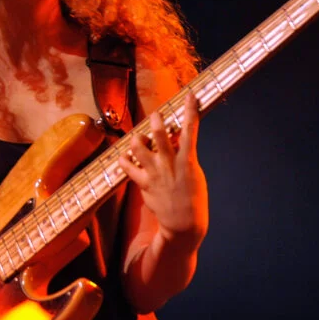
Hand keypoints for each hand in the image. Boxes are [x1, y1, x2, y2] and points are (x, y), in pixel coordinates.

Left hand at [119, 92, 208, 248]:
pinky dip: (125, 160)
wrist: (184, 224)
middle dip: (155, 121)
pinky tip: (124, 157)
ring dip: (136, 139)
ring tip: (137, 138)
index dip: (190, 110)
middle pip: (159, 134)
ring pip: (139, 148)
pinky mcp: (144, 184)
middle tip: (154, 115)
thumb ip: (184, 155)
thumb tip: (176, 138)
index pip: (191, 129)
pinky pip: (128, 168)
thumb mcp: (194, 173)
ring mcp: (155, 174)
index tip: (189, 95)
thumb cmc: (193, 197)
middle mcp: (169, 165)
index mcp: (187, 160)